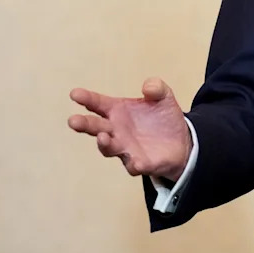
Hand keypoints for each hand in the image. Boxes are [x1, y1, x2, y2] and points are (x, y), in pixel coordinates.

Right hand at [68, 78, 191, 180]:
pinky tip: (136, 163)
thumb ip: (157, 88)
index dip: (87, 98)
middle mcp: (116, 131)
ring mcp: (126, 148)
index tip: (75, 93)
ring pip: (109, 148)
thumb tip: (147, 87)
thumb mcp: (163, 98)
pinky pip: (134, 166)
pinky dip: (134, 165)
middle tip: (73, 120)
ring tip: (102, 137)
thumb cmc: (162, 118)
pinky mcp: (141, 164)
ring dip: (104, 144)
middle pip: (96, 127)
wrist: (180, 143)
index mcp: (118, 111)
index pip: (98, 104)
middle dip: (84, 124)